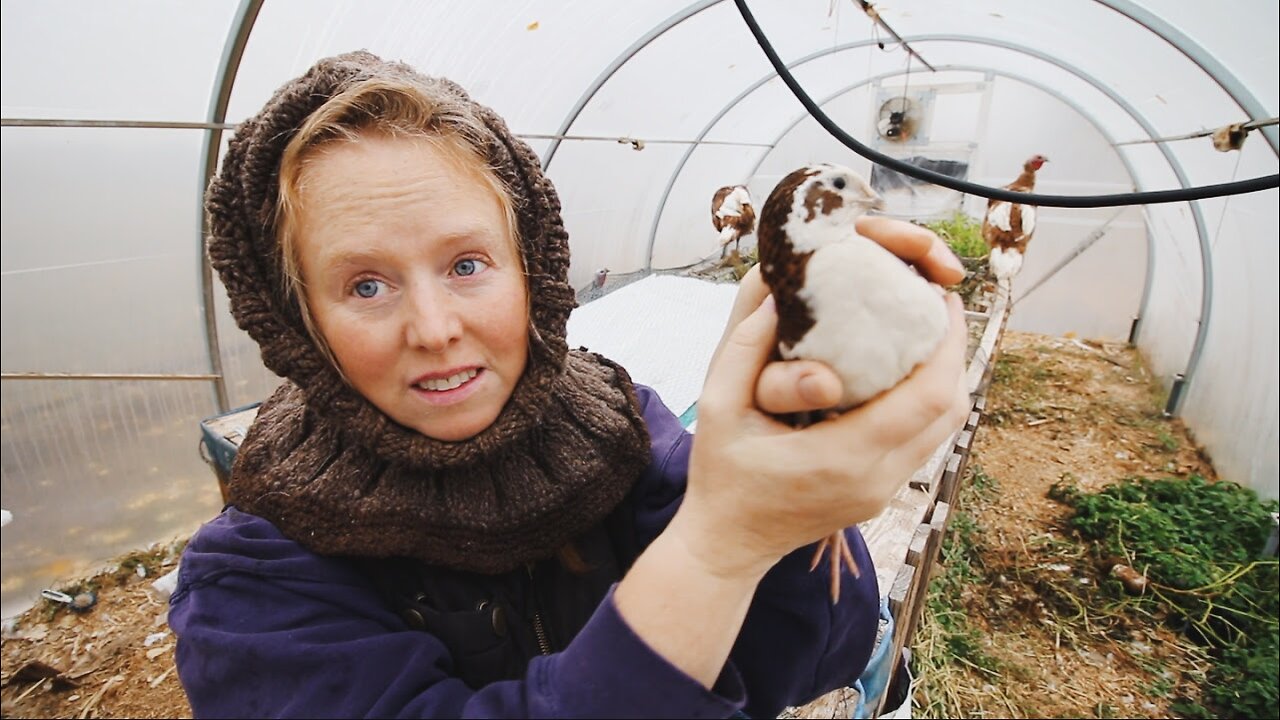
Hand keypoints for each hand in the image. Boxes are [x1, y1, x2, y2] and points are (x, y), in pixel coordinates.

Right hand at [672, 219, 969, 577]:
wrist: (728, 545)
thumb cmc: (719, 476)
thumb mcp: (717, 407)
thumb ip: (745, 349)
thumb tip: (781, 300)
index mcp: (843, 457)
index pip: (928, 397)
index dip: (947, 344)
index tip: (938, 297)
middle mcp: (875, 478)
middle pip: (950, 410)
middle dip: (954, 352)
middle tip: (934, 305)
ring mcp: (883, 492)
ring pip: (944, 428)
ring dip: (944, 377)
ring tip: (924, 331)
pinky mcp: (881, 496)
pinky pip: (923, 442)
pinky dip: (926, 402)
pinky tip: (903, 371)